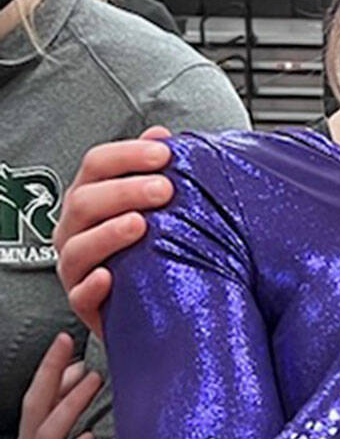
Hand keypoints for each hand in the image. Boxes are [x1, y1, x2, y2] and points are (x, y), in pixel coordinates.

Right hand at [8, 332, 103, 438]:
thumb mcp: (49, 438)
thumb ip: (63, 405)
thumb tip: (80, 369)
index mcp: (28, 432)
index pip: (38, 392)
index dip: (49, 366)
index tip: (65, 339)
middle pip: (37, 406)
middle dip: (52, 375)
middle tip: (73, 348)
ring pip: (48, 433)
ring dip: (70, 405)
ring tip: (92, 381)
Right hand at [53, 126, 173, 336]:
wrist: (149, 302)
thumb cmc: (149, 247)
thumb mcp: (154, 206)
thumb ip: (152, 170)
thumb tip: (160, 134)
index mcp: (90, 198)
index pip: (97, 165)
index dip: (128, 155)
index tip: (164, 153)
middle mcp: (75, 230)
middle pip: (85, 201)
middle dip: (124, 191)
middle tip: (165, 189)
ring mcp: (76, 267)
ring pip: (78, 248)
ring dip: (108, 234)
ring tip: (140, 225)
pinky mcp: (84, 304)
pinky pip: (80, 297)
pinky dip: (93, 286)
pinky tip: (110, 277)